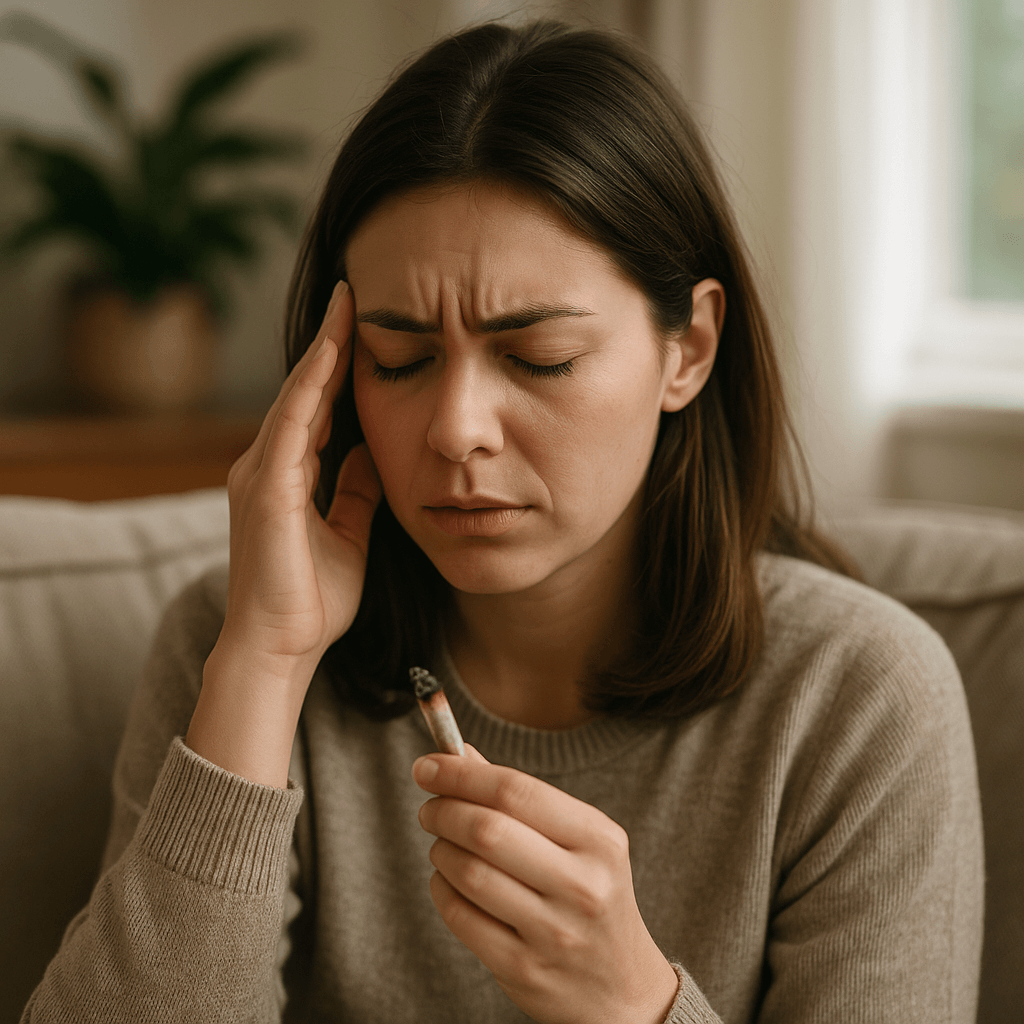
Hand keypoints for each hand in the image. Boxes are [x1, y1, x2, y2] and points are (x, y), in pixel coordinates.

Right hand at [219, 280, 381, 675]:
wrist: (281, 647)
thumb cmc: (312, 601)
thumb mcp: (349, 536)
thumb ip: (355, 494)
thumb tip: (372, 455)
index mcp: (287, 477)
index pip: (317, 407)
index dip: (339, 367)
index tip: (363, 326)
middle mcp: (266, 465)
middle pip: (305, 391)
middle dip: (330, 343)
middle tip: (354, 293)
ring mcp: (261, 473)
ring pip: (297, 395)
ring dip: (322, 349)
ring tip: (348, 304)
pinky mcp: (265, 487)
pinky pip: (293, 422)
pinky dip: (312, 383)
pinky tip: (332, 350)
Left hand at [413, 749, 679, 1023]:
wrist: (623, 990)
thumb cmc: (592, 896)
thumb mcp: (578, 841)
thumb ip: (521, 798)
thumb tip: (460, 755)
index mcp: (599, 840)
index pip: (516, 791)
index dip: (462, 775)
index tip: (427, 766)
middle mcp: (582, 885)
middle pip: (487, 830)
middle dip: (443, 810)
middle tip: (429, 808)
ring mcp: (554, 932)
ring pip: (469, 873)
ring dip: (441, 850)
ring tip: (443, 845)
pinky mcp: (525, 969)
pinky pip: (462, 917)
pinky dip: (442, 890)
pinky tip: (448, 881)